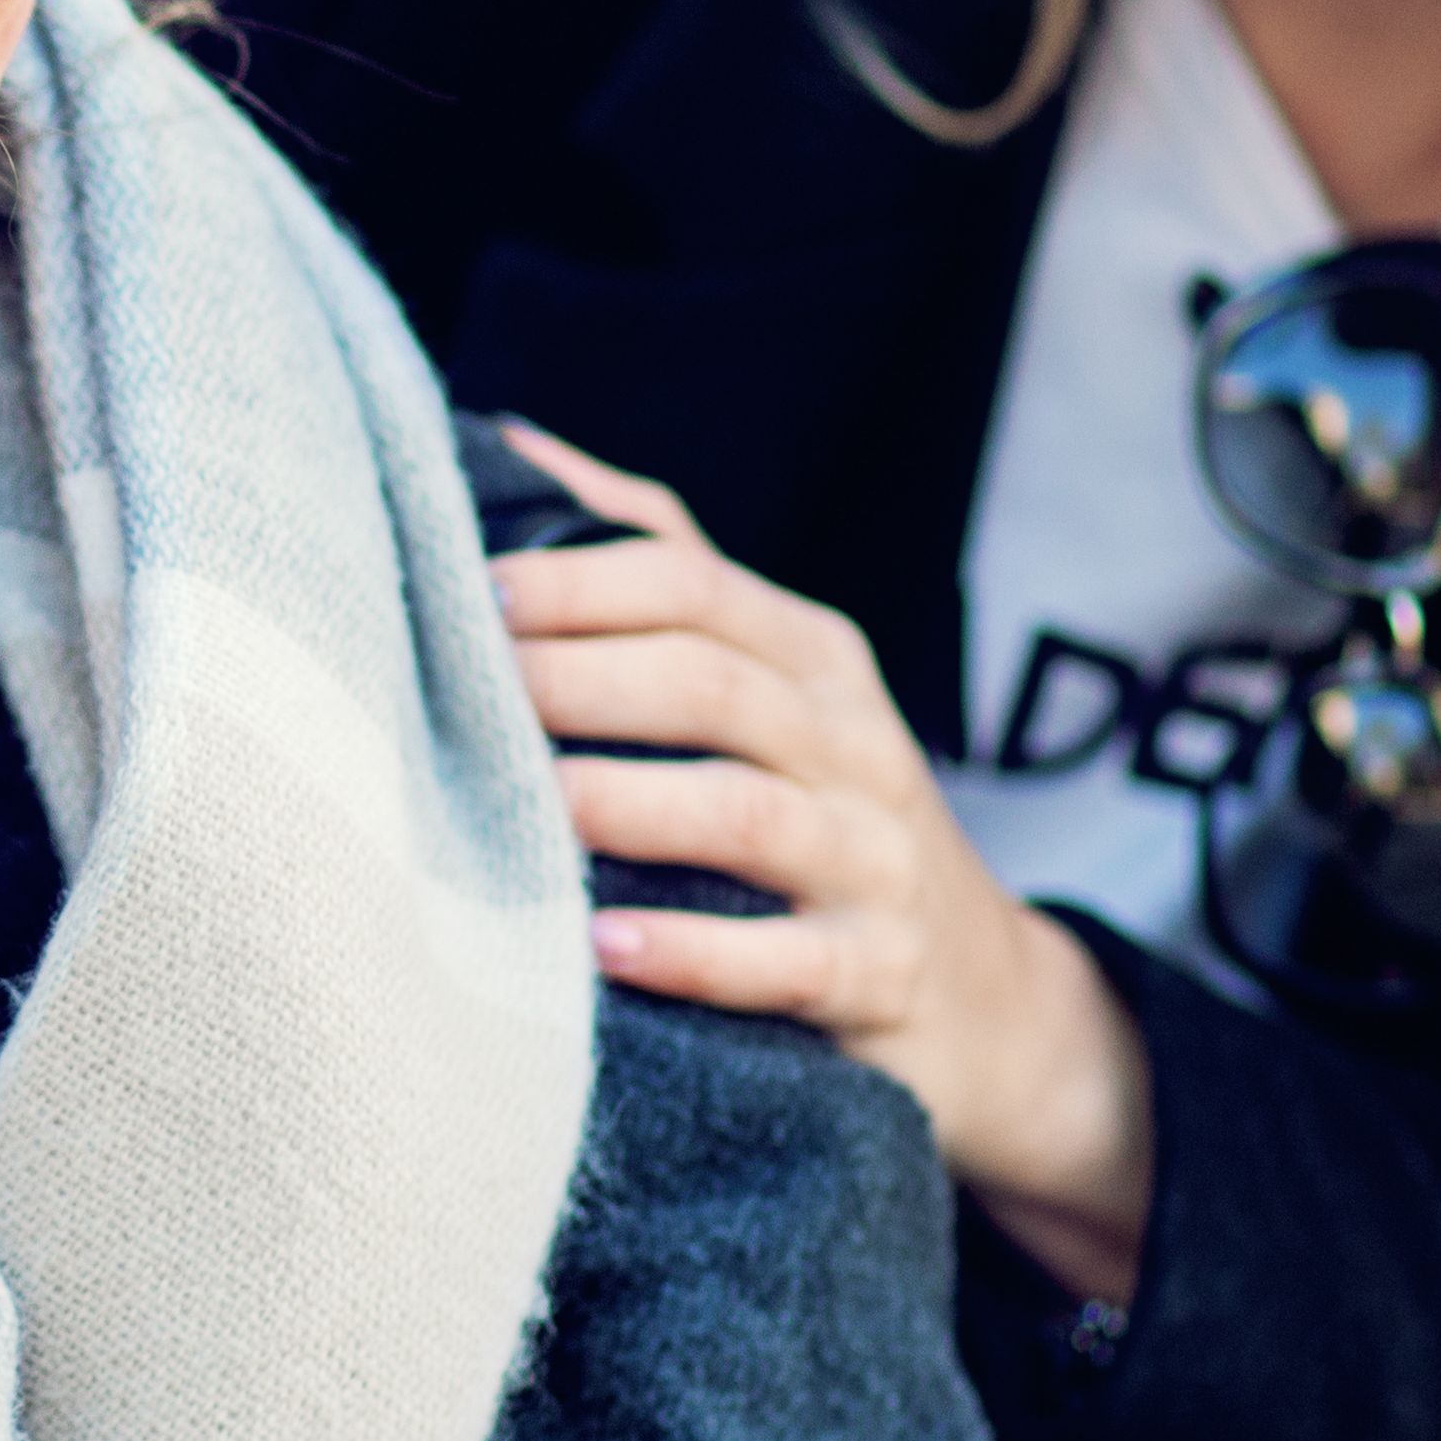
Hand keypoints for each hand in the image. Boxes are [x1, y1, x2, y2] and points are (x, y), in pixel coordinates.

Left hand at [486, 425, 1154, 1298]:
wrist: (981, 995)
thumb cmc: (822, 812)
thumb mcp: (769, 682)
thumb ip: (651, 567)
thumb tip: (511, 445)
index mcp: (814, 658)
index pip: (690, 587)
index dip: (575, 584)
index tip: (465, 596)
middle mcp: (853, 743)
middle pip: (708, 685)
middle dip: (575, 683)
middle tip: (460, 696)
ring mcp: (872, 859)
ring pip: (742, 812)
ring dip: (619, 807)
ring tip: (521, 812)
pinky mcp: (877, 973)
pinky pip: (783, 960)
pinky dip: (689, 954)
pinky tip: (599, 946)